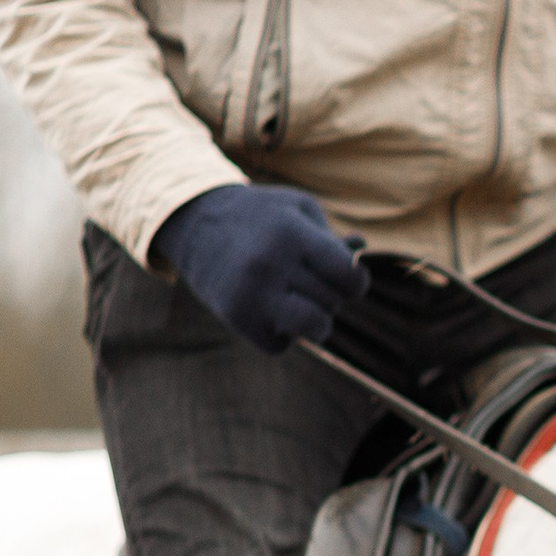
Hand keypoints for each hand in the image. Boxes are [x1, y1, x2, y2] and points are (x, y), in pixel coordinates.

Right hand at [151, 184, 367, 353]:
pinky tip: (266, 309)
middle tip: (303, 279)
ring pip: (314, 329)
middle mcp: (270, 263)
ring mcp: (251, 292)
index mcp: (292, 233)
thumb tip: (360, 249)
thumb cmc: (261, 217)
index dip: (355, 283)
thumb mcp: (298, 210)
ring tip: (298, 301)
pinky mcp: (235, 317)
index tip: (344, 278)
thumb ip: (334, 237)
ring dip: (314, 322)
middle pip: (332, 303)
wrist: (194, 224)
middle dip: (327, 295)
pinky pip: (280, 345)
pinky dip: (279, 334)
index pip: (350, 278)